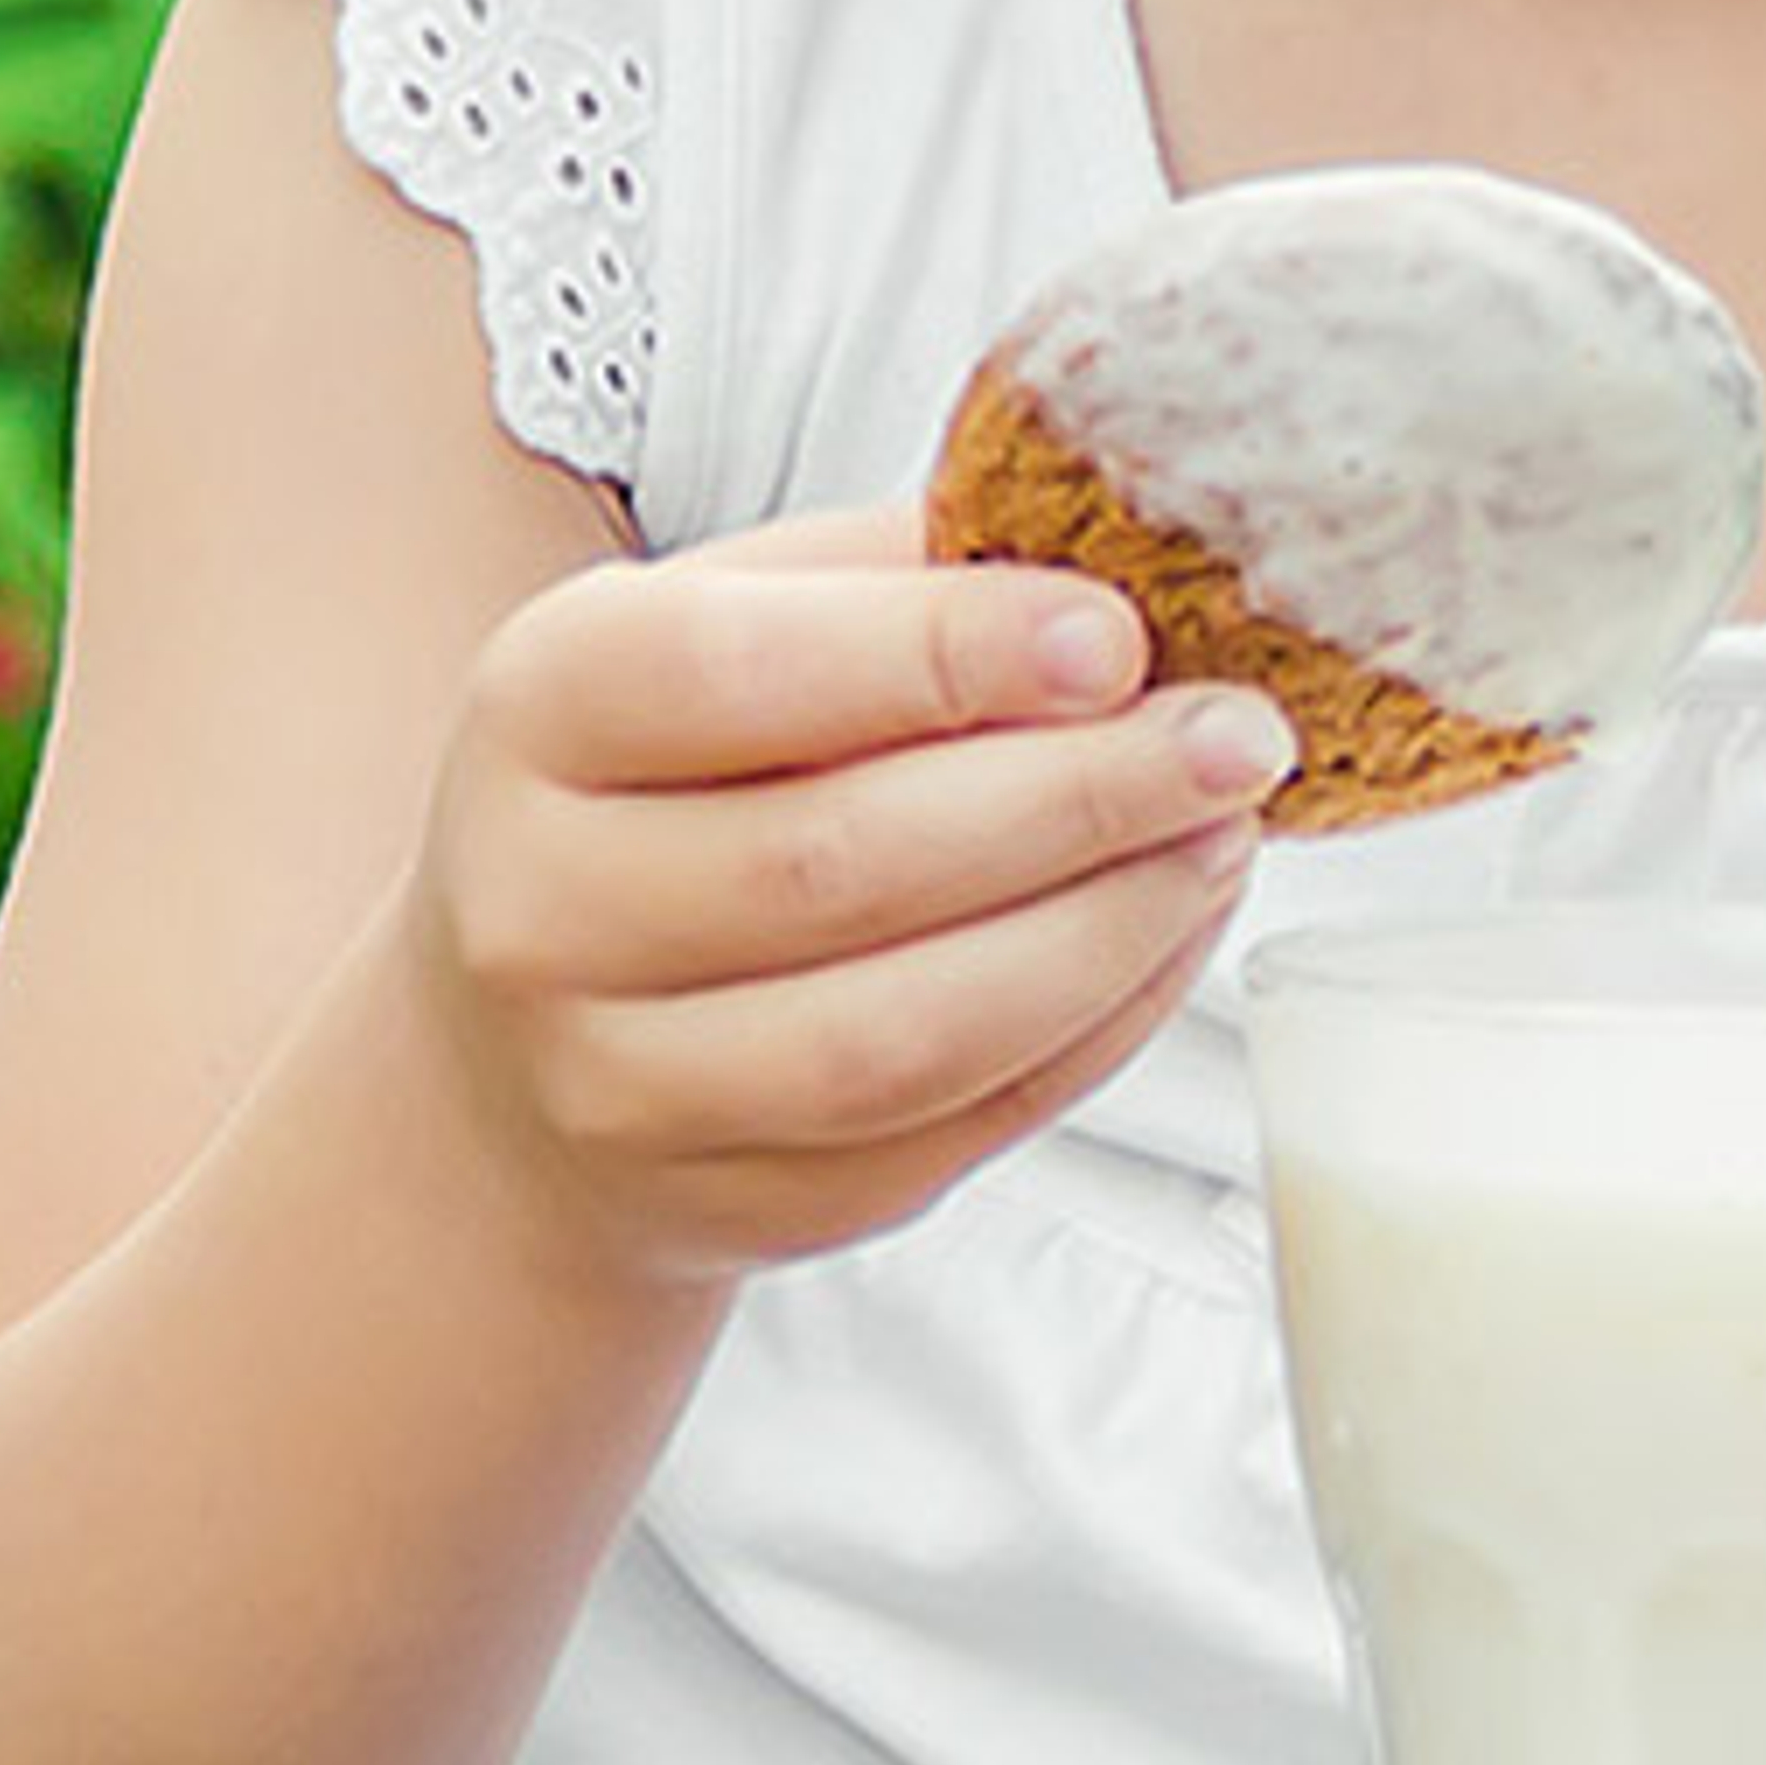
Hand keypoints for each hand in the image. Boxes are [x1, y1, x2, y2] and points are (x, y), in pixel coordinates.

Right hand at [409, 506, 1287, 1285]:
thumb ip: (905, 577)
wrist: (531, 1025)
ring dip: (1104, 933)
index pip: (734, 675)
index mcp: (542, 708)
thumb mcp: (741, 617)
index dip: (939, 655)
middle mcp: (541, 908)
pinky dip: (1092, 1031)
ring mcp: (619, 1085)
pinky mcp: (731, 1206)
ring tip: (1221, 836)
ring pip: (901, 1033)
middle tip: (1234, 739)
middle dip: (1076, 797)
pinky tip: (1167, 934)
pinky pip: (947, 1130)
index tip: (1114, 637)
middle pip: (838, 864)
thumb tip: (1126, 558)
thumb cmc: (682, 770)